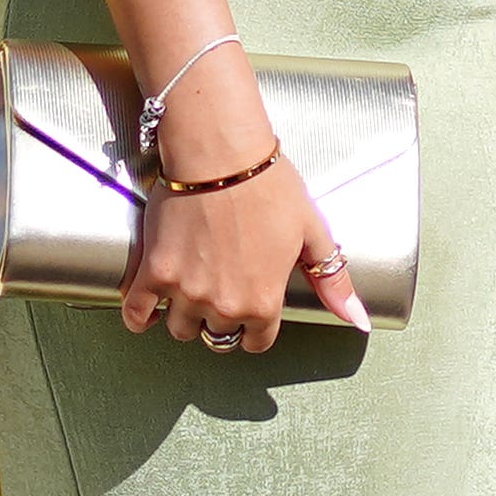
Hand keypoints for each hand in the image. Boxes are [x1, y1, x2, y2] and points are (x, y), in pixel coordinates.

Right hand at [122, 144, 364, 355]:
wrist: (219, 154)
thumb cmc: (269, 186)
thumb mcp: (313, 233)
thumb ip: (332, 281)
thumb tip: (357, 321)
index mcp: (263, 301)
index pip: (257, 341)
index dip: (256, 328)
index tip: (250, 313)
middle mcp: (223, 304)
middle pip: (217, 336)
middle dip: (221, 320)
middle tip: (221, 292)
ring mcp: (186, 290)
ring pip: (180, 329)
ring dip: (185, 317)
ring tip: (190, 294)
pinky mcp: (154, 271)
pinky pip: (138, 312)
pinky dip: (140, 316)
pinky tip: (147, 311)